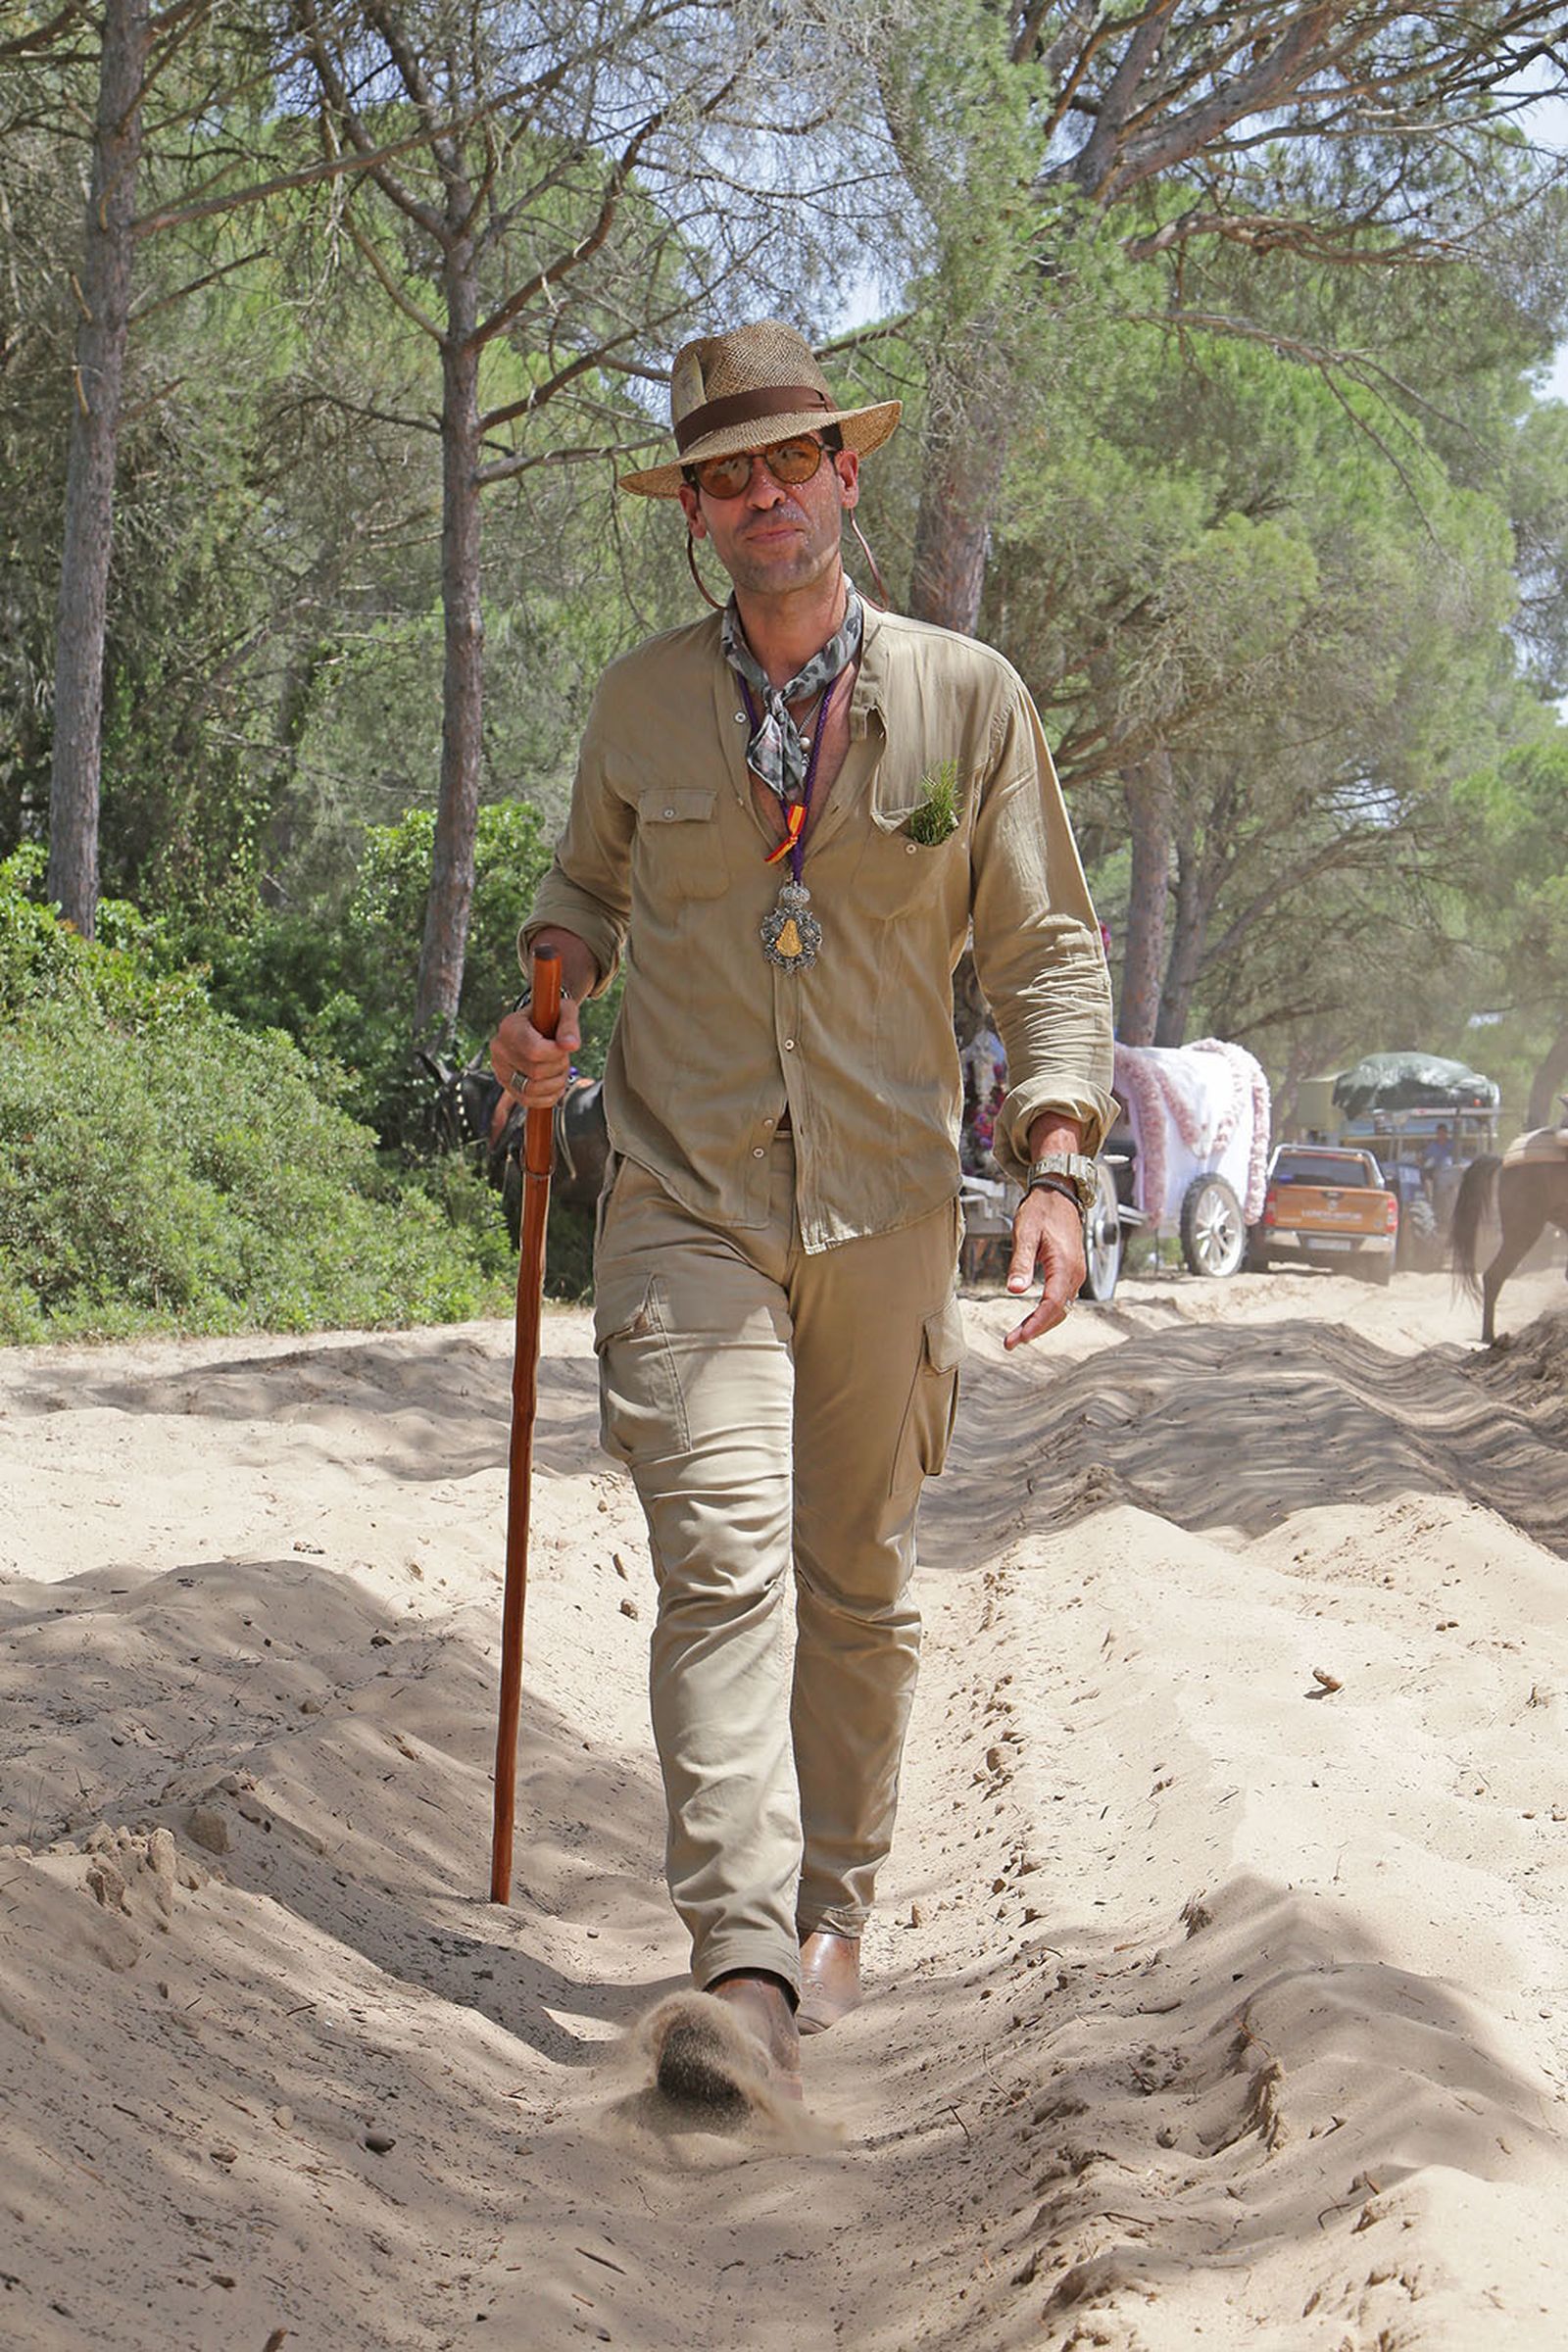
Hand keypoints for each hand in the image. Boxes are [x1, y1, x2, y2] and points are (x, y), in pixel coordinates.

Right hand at [488, 989, 582, 1109]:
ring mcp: (500, 1069)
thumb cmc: (550, 1017)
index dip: (556, 1054)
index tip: (565, 1047)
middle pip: (535, 1072)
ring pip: (531, 1090)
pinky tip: (555, 1083)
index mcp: (510, 1027)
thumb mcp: (564, 1012)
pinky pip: (528, 1101)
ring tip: (559, 1069)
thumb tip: (571, 1046)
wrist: (535, 1027)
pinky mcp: (506, 1085)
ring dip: (555, 1083)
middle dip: (558, 1067)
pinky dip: (548, 1097)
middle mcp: (499, 1049)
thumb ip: (569, 1026)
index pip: (534, 1051)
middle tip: (563, 1057)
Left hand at [1002, 1183, 1085, 1349]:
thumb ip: (1021, 1262)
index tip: (1018, 1338)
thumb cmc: (1042, 1210)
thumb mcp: (1025, 1234)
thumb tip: (1015, 1289)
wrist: (1058, 1194)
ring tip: (1018, 1334)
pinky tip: (1031, 1318)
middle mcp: (1075, 1273)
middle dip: (1035, 1329)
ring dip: (1041, 1323)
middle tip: (1011, 1342)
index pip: (1052, 1305)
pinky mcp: (1071, 1272)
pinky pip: (1061, 1299)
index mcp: (1065, 1265)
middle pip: (1057, 1312)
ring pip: (1060, 1309)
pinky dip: (1046, 1313)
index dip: (1035, 1325)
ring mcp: (1075, 1273)